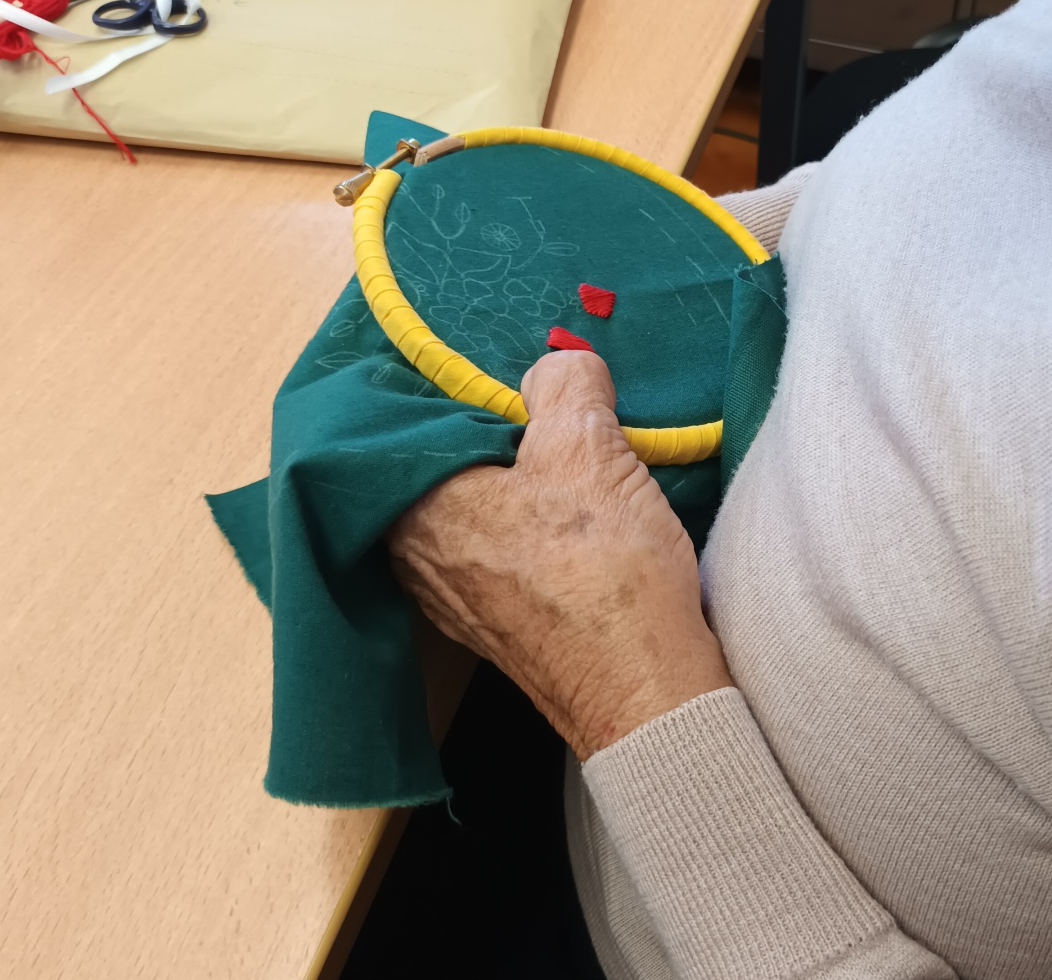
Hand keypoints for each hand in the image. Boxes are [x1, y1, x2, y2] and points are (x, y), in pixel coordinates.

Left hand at [387, 351, 732, 759]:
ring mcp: (448, 598)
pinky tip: (568, 518)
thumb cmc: (602, 570)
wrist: (643, 687)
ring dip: (509, 481)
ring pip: (467, 510)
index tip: (499, 365)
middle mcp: (411, 555)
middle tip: (539, 404)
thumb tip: (559, 365)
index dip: (457, 381)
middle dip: (488, 432)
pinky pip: (492, 553)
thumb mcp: (589, 447)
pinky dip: (522, 527)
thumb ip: (565, 385)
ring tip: (563, 457)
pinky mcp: (491, 627)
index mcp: (411, 502)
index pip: (408, 417)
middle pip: (439, 465)